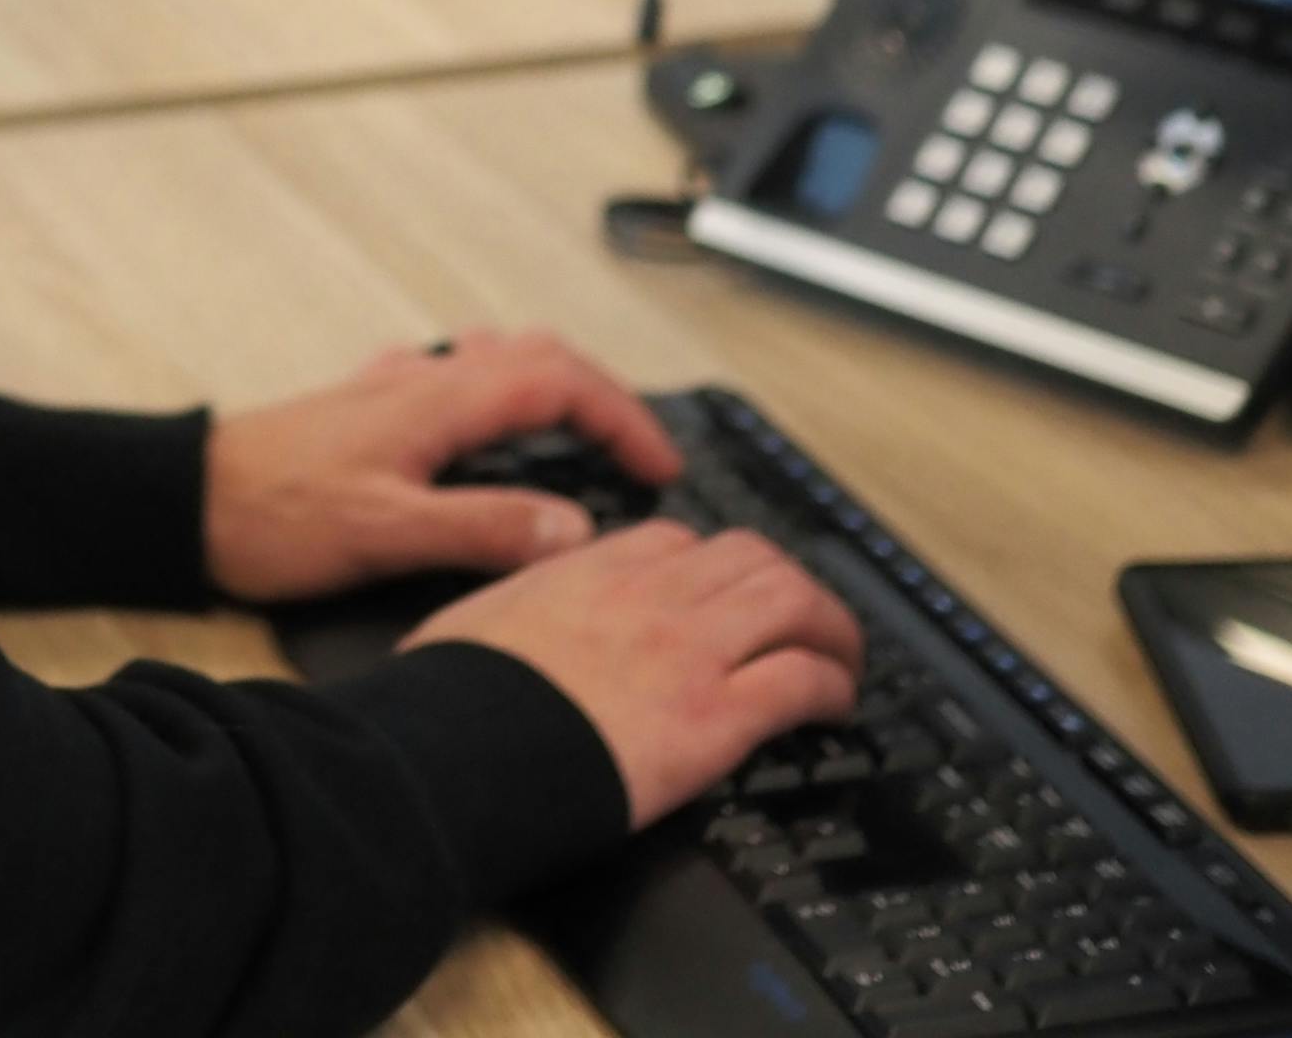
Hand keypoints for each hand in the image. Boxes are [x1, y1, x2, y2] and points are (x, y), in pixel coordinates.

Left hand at [201, 328, 687, 604]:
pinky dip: (493, 395)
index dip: (623, 417)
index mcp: (438, 400)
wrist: (186, 501)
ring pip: (495, 362)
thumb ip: (483, 529)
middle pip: (537, 358)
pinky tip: (483, 430)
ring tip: (584, 437)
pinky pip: (451, 379)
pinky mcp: (366, 410)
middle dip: (600, 397)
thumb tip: (575, 530)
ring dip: (550, 388)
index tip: (660, 466)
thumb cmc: (272, 515)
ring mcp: (392, 390)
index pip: (559, 381)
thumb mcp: (385, 532)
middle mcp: (421, 380)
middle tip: (639, 452)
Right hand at [407, 521, 862, 828]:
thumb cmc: (451, 696)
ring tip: (840, 660)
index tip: (720, 593)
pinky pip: (801, 679)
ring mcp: (688, 649)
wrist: (457, 750)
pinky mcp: (714, 716)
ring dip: (830, 630)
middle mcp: (649, 596)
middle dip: (788, 585)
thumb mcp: (474, 617)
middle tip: (802, 621)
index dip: (712, 565)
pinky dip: (832, 687)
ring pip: (794, 602)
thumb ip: (516, 602)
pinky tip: (836, 705)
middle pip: (752, 558)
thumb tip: (512, 614)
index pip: (677, 540)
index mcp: (589, 569)